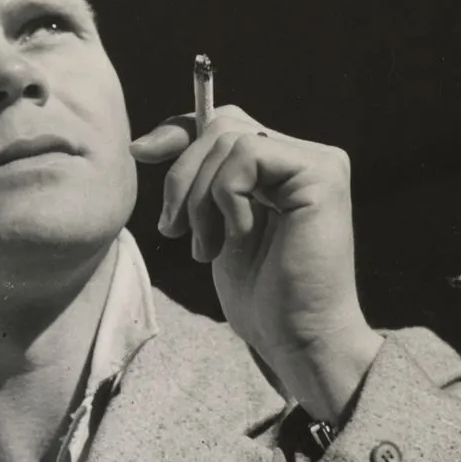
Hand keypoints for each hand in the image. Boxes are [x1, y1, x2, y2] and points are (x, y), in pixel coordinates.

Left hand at [130, 105, 383, 422]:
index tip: (139, 153)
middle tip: (175, 230)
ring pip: (228, 140)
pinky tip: (237, 236)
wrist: (297, 339)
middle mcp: (303, 156)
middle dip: (183, 175)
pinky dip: (226, 197)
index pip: (221, 122)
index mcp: (280, 166)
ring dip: (200, 197)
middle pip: (220, 125)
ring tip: (206, 247)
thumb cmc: (259, 293)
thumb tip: (144, 143)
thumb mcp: (211, 224)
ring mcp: (318, 162)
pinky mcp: (322, 174)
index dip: (177, 131)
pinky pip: (247, 156)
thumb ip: (198, 180)